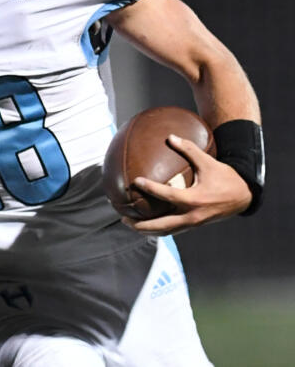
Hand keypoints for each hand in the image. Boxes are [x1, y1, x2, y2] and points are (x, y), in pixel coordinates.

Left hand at [122, 134, 252, 235]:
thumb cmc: (224, 177)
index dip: (151, 189)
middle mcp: (192, 215)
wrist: (243, 196)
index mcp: (195, 200)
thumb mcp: (208, 162)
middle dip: (142, 224)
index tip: (136, 182)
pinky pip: (173, 229)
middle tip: (124, 217)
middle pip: (162, 225)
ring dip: (148, 230)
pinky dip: (159, 228)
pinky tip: (147, 223)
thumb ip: (188, 149)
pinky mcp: (194, 225)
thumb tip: (170, 136)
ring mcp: (193, 223)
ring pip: (167, 231)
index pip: (168, 195)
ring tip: (130, 223)